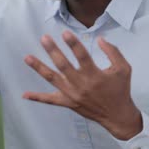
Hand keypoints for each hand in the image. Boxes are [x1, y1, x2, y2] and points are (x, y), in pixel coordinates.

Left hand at [23, 31, 142, 139]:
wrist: (117, 116)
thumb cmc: (120, 90)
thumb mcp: (123, 68)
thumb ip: (113, 52)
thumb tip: (100, 39)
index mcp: (95, 75)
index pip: (82, 56)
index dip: (73, 43)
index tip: (64, 32)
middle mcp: (81, 84)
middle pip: (63, 65)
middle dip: (53, 51)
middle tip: (44, 38)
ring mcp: (72, 95)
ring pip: (53, 79)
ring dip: (39, 68)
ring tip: (27, 57)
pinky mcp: (68, 103)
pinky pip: (50, 101)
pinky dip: (37, 98)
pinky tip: (25, 94)